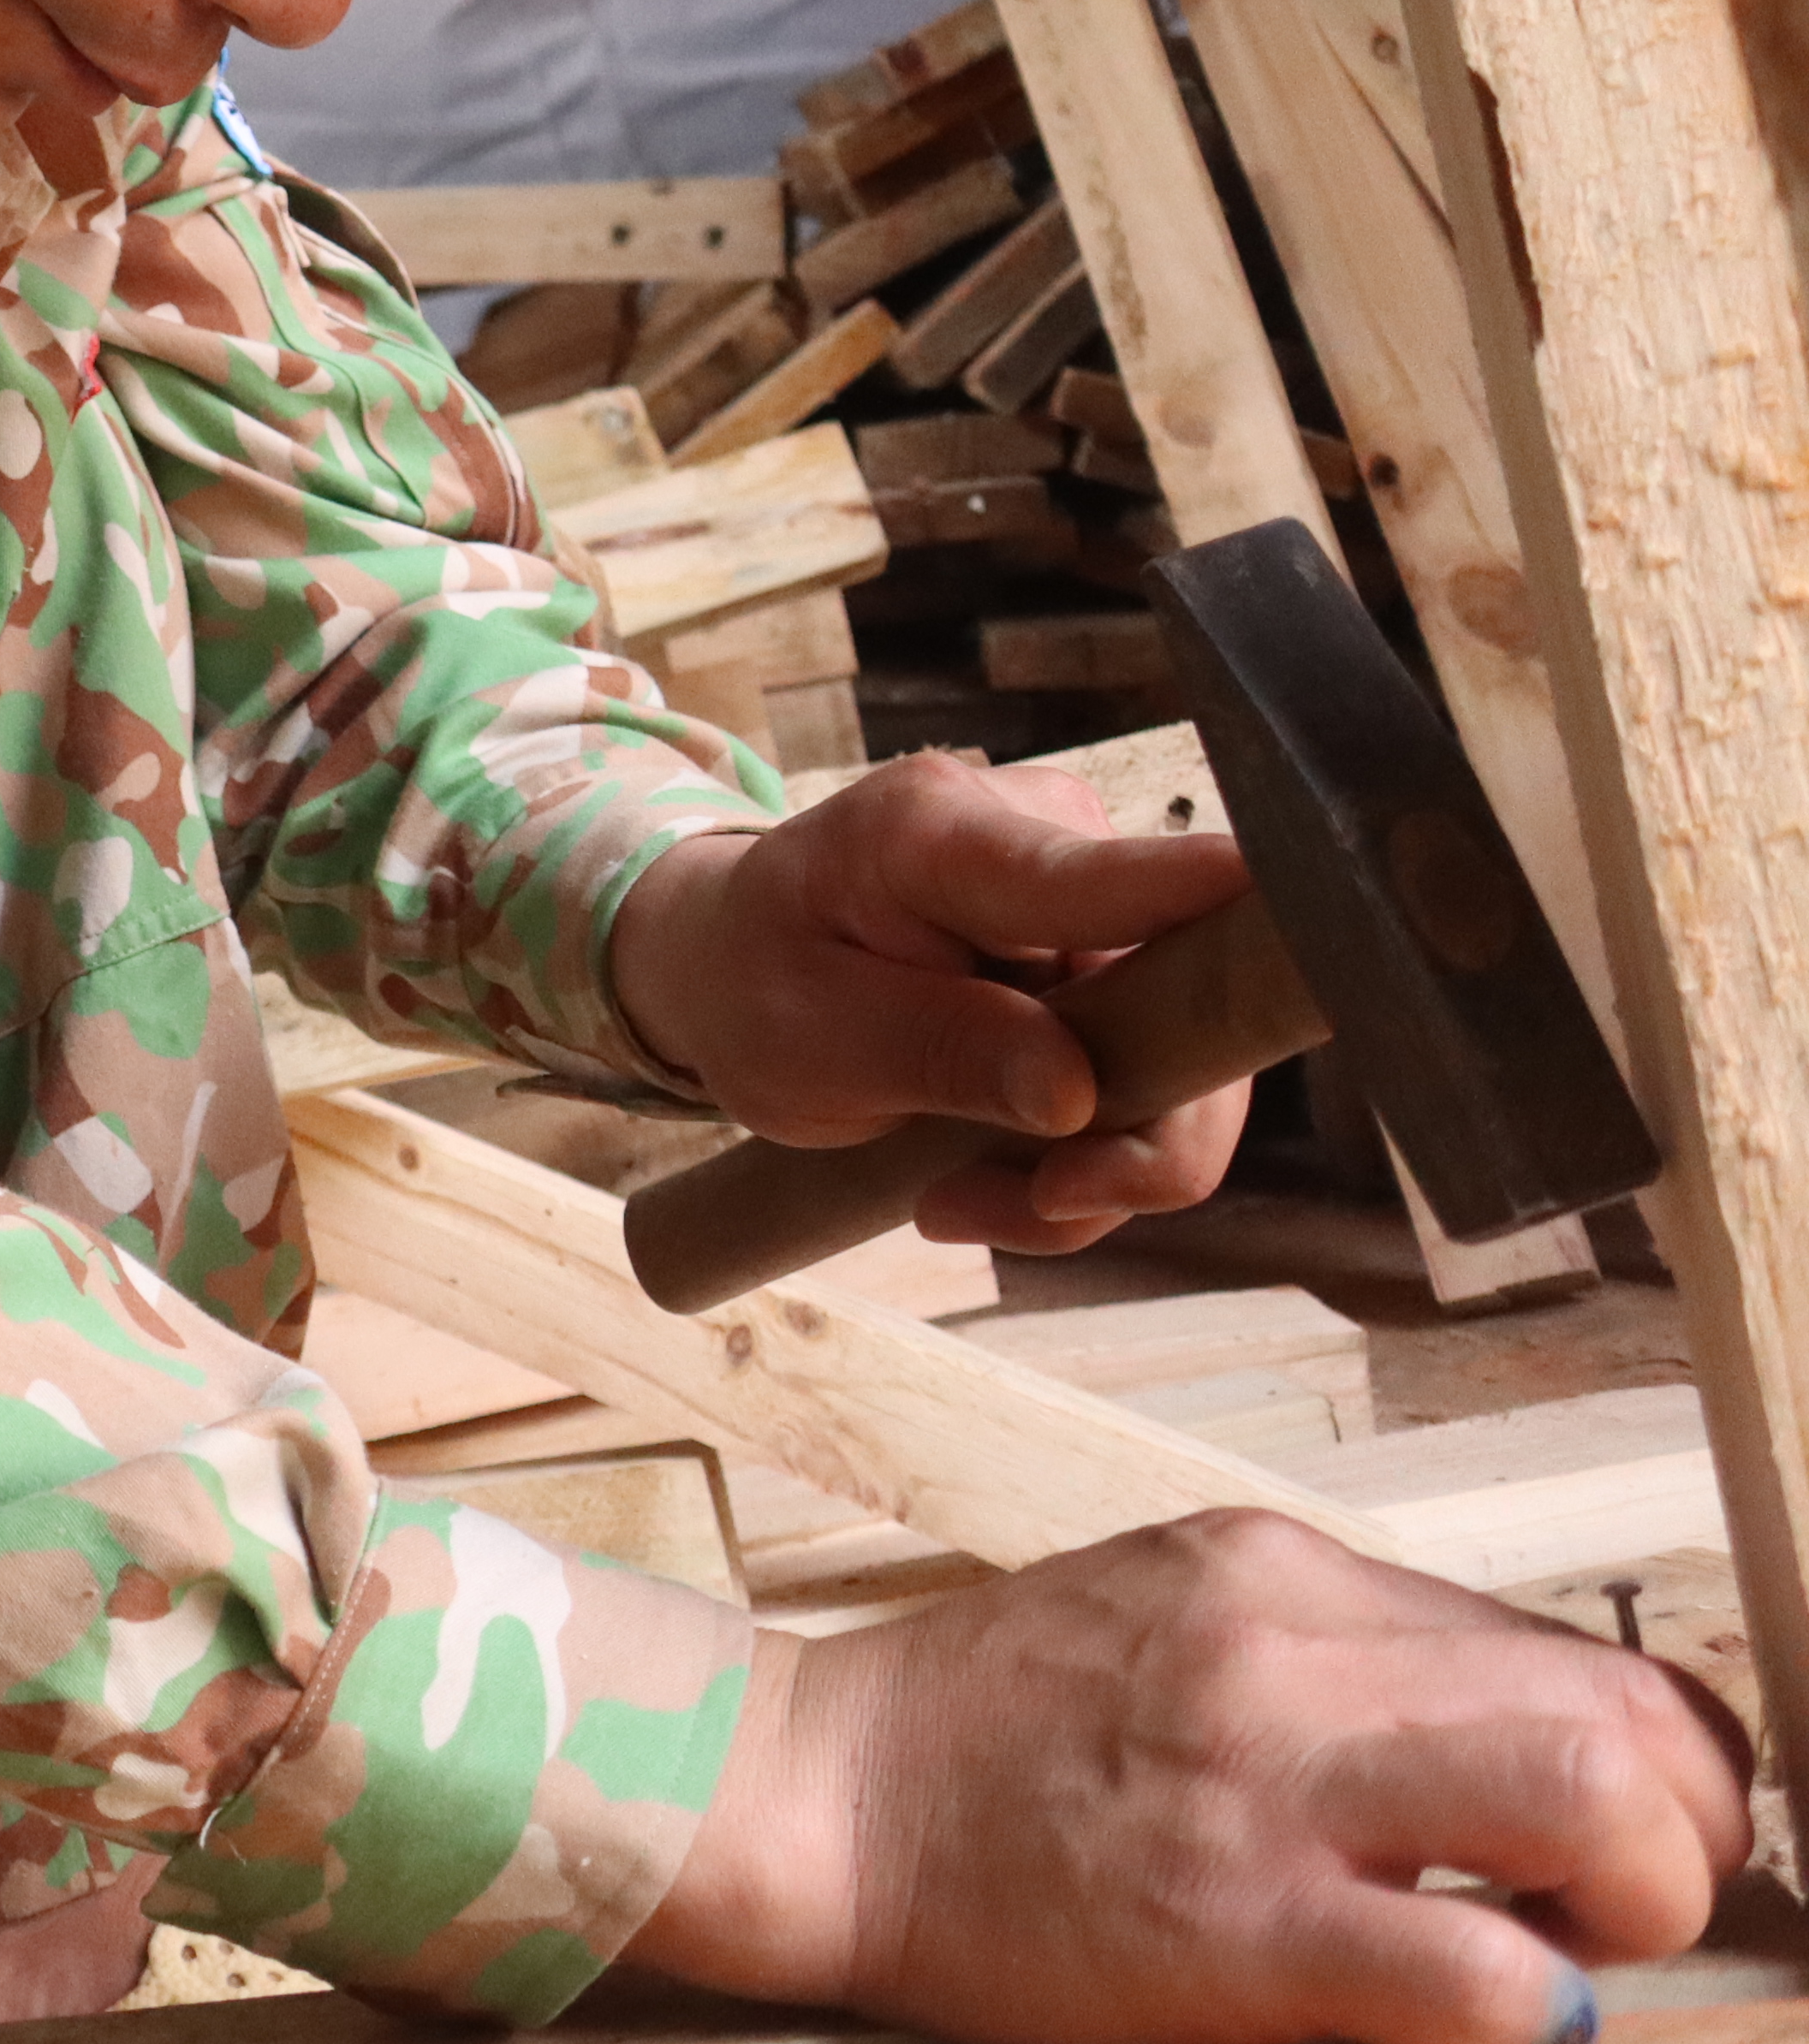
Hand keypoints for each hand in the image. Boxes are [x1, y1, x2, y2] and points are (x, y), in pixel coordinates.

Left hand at [603, 753, 1257, 1251]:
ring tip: (959, 1202)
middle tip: (1021, 1209)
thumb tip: (1080, 1096)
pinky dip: (1089, 1160)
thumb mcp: (805, 1039)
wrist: (732, 963)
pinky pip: (1160, 1083)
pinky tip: (984, 1183)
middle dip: (1132, 1143)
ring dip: (1096, 1172)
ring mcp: (1100, 902)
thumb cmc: (757, 981)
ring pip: (1191, 1067)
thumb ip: (939, 1052)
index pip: (1111, 871)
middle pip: (1188, 1002)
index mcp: (944, 834)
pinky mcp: (1121, 960)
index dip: (1218, 908)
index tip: (1312, 947)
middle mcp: (1051, 841)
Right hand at [629, 1514, 1751, 2043]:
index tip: (1632, 1832)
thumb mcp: (1167, 1619)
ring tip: (1580, 1950)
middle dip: (1685, 1828)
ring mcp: (1266, 1782)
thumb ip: (1333, 1660)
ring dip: (1641, 1894)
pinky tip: (1502, 2026)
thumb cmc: (983, 1734)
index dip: (1658, 1757)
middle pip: (1621, 1711)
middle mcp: (1292, 1649)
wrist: (810, 1797)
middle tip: (1626, 1907)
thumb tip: (1518, 1744)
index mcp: (1283, 1573)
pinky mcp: (1234, 1924)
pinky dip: (1539, 2010)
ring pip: (1591, 1798)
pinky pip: (1476, 1967)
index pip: (1577, 1648)